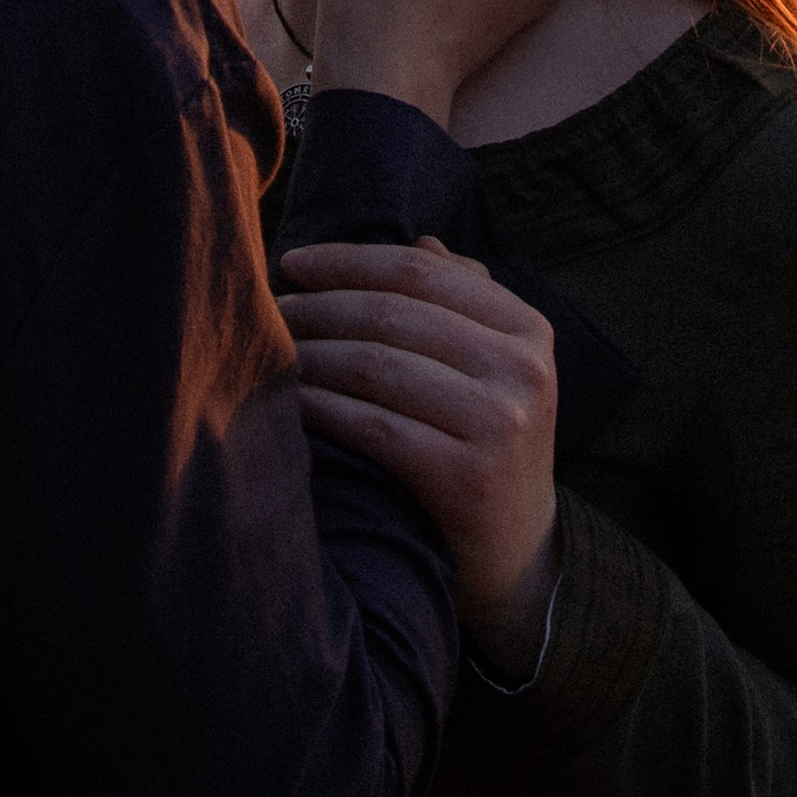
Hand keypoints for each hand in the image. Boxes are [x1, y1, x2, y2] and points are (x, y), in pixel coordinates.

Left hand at [280, 237, 561, 676]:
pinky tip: (293, 402)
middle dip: (318, 306)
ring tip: (272, 349)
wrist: (516, 556)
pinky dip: (323, 408)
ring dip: (311, 354)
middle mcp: (522, 370)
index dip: (347, 261)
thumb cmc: (487, 443)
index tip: (292, 263)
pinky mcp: (468, 479)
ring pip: (376, 366)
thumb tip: (421, 240)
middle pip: (392, 314)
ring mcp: (501, 425)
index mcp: (527, 329)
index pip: (421, 271)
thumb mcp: (494, 369)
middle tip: (269, 308)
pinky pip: (374, 427)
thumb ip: (463, 302)